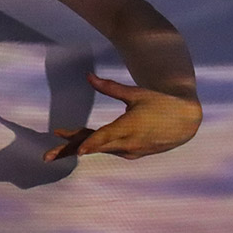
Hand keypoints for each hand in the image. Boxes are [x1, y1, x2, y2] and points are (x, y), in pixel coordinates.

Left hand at [43, 72, 200, 161]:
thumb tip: (88, 76)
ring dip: (79, 145)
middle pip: (93, 147)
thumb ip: (110, 87)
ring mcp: (130, 150)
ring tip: (57, 145)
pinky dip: (95, 145)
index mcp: (128, 128)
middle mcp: (127, 143)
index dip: (90, 144)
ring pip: (100, 148)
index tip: (77, 150)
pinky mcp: (133, 152)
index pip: (105, 138)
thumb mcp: (135, 93)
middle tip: (46, 156)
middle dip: (69, 150)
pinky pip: (109, 148)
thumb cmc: (161, 102)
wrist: (186, 120)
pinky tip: (82, 142)